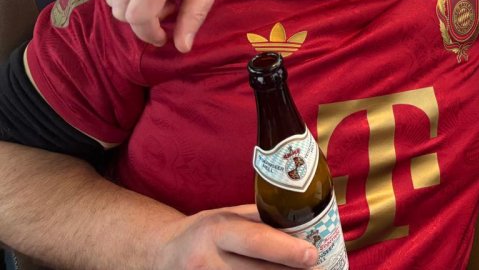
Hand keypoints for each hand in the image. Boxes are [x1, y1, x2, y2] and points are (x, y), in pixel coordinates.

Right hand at [154, 205, 317, 269]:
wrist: (158, 255)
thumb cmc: (201, 232)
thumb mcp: (226, 216)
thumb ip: (259, 220)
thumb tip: (302, 222)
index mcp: (216, 230)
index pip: (255, 241)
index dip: (286, 250)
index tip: (312, 255)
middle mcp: (206, 260)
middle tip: (318, 269)